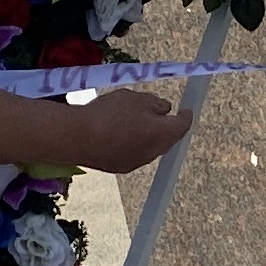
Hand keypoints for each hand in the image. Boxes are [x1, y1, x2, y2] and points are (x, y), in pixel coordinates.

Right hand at [62, 89, 190, 174]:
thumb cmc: (110, 113)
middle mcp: (154, 152)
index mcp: (163, 134)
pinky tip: (120, 134)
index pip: (182, 126)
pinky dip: (134, 144)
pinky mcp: (120, 167)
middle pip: (167, 139)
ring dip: (149, 137)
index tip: (187, 111)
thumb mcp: (135, 99)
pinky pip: (134, 153)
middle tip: (163, 116)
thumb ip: (155, 104)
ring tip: (138, 123)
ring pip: (150, 148)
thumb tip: (164, 110)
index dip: (186, 117)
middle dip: (167, 128)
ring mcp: (137, 162)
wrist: (78, 137)